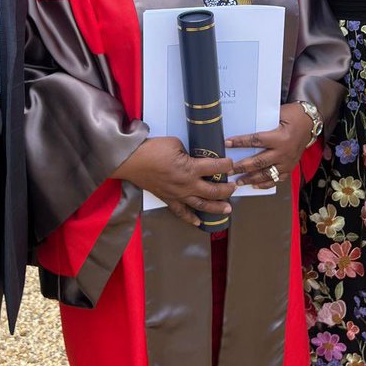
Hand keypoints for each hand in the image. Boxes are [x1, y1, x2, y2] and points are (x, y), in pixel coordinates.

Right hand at [113, 136, 234, 228]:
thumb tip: (193, 158)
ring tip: (227, 209)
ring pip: (201, 205)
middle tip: (234, 187)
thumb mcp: (175, 143)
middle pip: (213, 191)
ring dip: (216, 207)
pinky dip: (190, 218)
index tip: (231, 164)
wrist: (131, 161)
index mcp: (190, 168)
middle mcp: (187, 185)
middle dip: (226, 190)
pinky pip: (181, 212)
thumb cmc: (152, 150)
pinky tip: (199, 222)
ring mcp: (178, 194)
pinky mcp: (168, 199)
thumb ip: (187, 152)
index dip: (226, 165)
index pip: (215, 168)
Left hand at [224, 102, 313, 189]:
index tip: (227, 143)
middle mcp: (283, 152)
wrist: (310, 124)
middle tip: (228, 170)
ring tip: (238, 182)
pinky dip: (265, 183)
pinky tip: (255, 185)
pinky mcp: (290, 168)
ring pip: (266, 174)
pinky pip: (277, 179)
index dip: (240, 142)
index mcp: (280, 137)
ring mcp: (287, 162)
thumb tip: (243, 123)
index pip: (256, 140)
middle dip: (242, 167)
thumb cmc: (293, 116)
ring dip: (251, 179)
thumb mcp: (279, 113)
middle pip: (259, 162)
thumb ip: (264, 121)